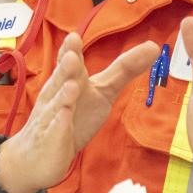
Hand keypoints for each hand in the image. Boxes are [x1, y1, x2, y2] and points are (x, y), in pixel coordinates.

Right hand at [0, 34, 157, 192]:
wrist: (39, 156)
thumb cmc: (73, 118)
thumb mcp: (102, 92)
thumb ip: (124, 70)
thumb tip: (153, 46)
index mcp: (68, 81)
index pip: (67, 63)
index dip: (70, 51)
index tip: (74, 37)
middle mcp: (57, 95)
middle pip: (61, 79)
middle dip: (66, 66)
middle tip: (70, 52)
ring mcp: (51, 118)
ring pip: (58, 104)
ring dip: (65, 94)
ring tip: (73, 85)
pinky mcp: (52, 141)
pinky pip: (56, 132)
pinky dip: (60, 125)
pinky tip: (65, 117)